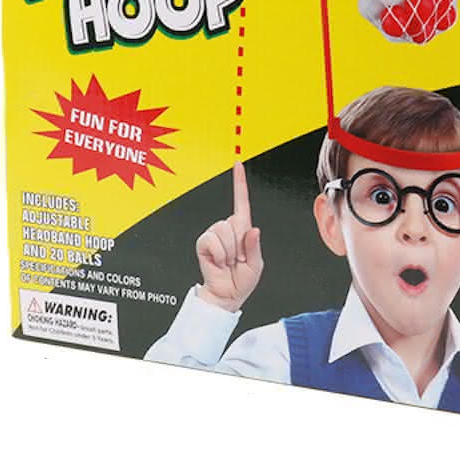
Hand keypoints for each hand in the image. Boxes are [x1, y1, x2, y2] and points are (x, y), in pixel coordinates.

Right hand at [195, 162, 263, 311]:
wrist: (225, 295)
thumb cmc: (241, 281)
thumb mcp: (256, 265)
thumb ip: (255, 247)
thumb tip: (253, 230)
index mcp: (243, 229)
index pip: (241, 201)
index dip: (239, 182)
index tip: (238, 164)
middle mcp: (228, 228)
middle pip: (235, 221)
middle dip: (239, 244)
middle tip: (237, 259)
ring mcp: (215, 234)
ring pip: (224, 230)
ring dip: (229, 251)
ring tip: (228, 261)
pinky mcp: (204, 241)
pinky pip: (213, 240)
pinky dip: (219, 253)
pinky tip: (219, 261)